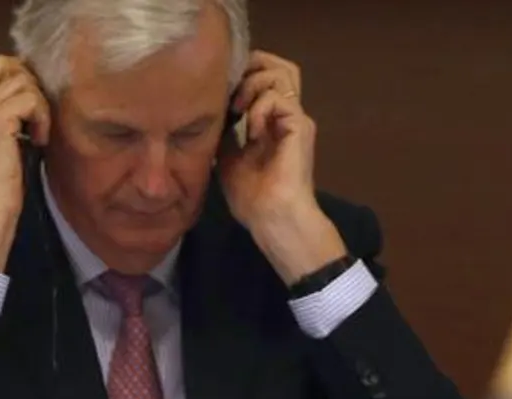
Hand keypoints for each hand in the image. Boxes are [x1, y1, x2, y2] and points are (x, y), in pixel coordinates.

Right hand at [0, 57, 50, 271]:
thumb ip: (4, 128)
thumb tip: (30, 111)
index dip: (13, 79)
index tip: (29, 108)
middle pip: (0, 63)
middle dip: (27, 80)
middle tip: (37, 112)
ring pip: (21, 80)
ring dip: (39, 104)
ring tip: (39, 133)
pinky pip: (30, 99)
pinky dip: (43, 118)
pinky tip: (40, 141)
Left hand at [220, 51, 347, 284]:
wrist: (272, 219)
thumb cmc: (252, 198)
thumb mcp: (228, 157)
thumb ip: (225, 131)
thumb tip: (210, 110)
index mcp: (270, 122)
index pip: (263, 78)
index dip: (243, 75)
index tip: (219, 92)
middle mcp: (285, 115)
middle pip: (279, 66)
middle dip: (252, 67)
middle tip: (232, 89)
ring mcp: (295, 119)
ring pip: (281, 72)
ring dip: (253, 84)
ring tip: (239, 110)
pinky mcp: (300, 126)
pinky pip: (279, 98)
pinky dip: (259, 108)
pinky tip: (252, 132)